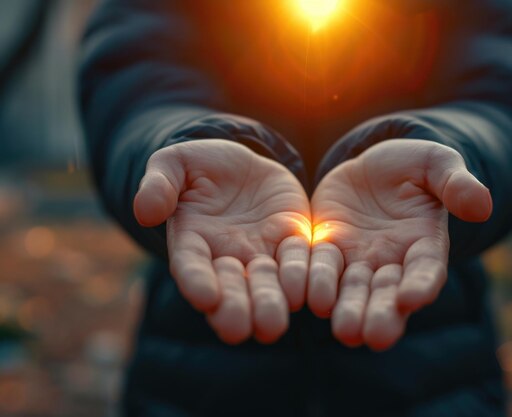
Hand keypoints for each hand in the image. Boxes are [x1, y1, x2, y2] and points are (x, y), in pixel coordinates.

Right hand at [134, 140, 310, 344]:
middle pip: (231, 289)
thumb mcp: (176, 164)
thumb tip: (144, 211)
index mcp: (193, 242)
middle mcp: (228, 258)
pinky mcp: (293, 243)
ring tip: (273, 324)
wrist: (245, 166)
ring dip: (270, 304)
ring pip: (268, 285)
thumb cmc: (202, 166)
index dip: (196, 282)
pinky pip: (301, 261)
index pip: (191, 267)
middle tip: (238, 330)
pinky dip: (303, 276)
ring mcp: (262, 254)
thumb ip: (160, 184)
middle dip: (235, 309)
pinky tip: (309, 292)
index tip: (205, 297)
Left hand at [309, 139, 491, 350]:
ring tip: (344, 331)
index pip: (426, 269)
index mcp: (424, 244)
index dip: (421, 285)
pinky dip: (314, 283)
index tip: (412, 298)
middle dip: (382, 315)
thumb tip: (482, 205)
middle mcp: (391, 262)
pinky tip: (304, 298)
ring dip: (348, 310)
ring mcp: (357, 260)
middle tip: (373, 337)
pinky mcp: (327, 251)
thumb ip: (455, 182)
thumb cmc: (410, 166)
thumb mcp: (435, 163)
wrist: (368, 168)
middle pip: (387, 293)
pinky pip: (319, 268)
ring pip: (352, 290)